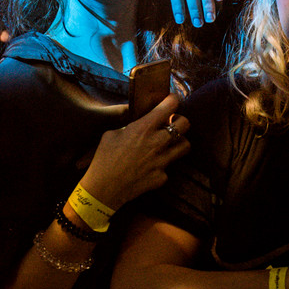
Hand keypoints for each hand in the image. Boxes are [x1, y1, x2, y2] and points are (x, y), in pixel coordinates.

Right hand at [79, 94, 188, 209]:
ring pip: (185, 145)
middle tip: (171, 123)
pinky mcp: (161, 177)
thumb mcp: (111, 134)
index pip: (169, 106)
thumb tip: (137, 125)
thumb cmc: (104, 158)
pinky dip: (162, 165)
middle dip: (180, 120)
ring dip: (178, 142)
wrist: (104, 188)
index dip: (172, 100)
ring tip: (168, 143)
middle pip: (185, 124)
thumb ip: (130, 127)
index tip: (171, 100)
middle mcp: (157, 142)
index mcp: (143, 128)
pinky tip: (151, 166)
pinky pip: (168, 167)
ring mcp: (161, 161)